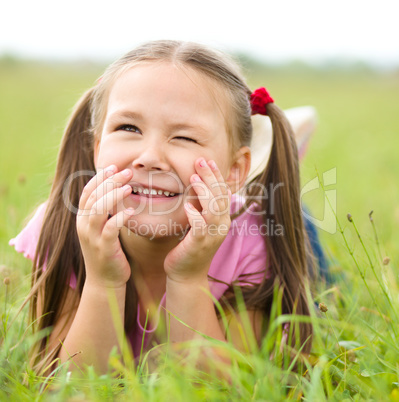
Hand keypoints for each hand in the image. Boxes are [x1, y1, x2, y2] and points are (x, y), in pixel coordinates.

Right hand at [76, 165, 134, 287]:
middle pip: (93, 197)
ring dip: (113, 196)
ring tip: (129, 187)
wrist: (105, 281)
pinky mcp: (104, 248)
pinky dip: (120, 218)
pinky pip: (110, 229)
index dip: (99, 178)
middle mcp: (84, 226)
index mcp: (83, 219)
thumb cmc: (107, 251)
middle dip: (109, 182)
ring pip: (99, 210)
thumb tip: (115, 190)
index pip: (87, 192)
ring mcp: (92, 238)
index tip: (113, 167)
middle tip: (126, 172)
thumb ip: (104, 211)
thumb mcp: (102, 229)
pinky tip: (131, 211)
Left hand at [164, 158, 231, 282]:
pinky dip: (195, 215)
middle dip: (211, 177)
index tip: (207, 161)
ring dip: (204, 192)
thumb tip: (217, 190)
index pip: (223, 192)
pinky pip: (200, 227)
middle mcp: (221, 226)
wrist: (186, 275)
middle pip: (220, 196)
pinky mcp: (199, 244)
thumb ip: (207, 208)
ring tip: (194, 178)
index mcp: (223, 219)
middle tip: (201, 161)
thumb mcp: (202, 224)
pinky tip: (187, 207)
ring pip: (213, 209)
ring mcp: (212, 236)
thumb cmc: (191, 247)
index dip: (216, 175)